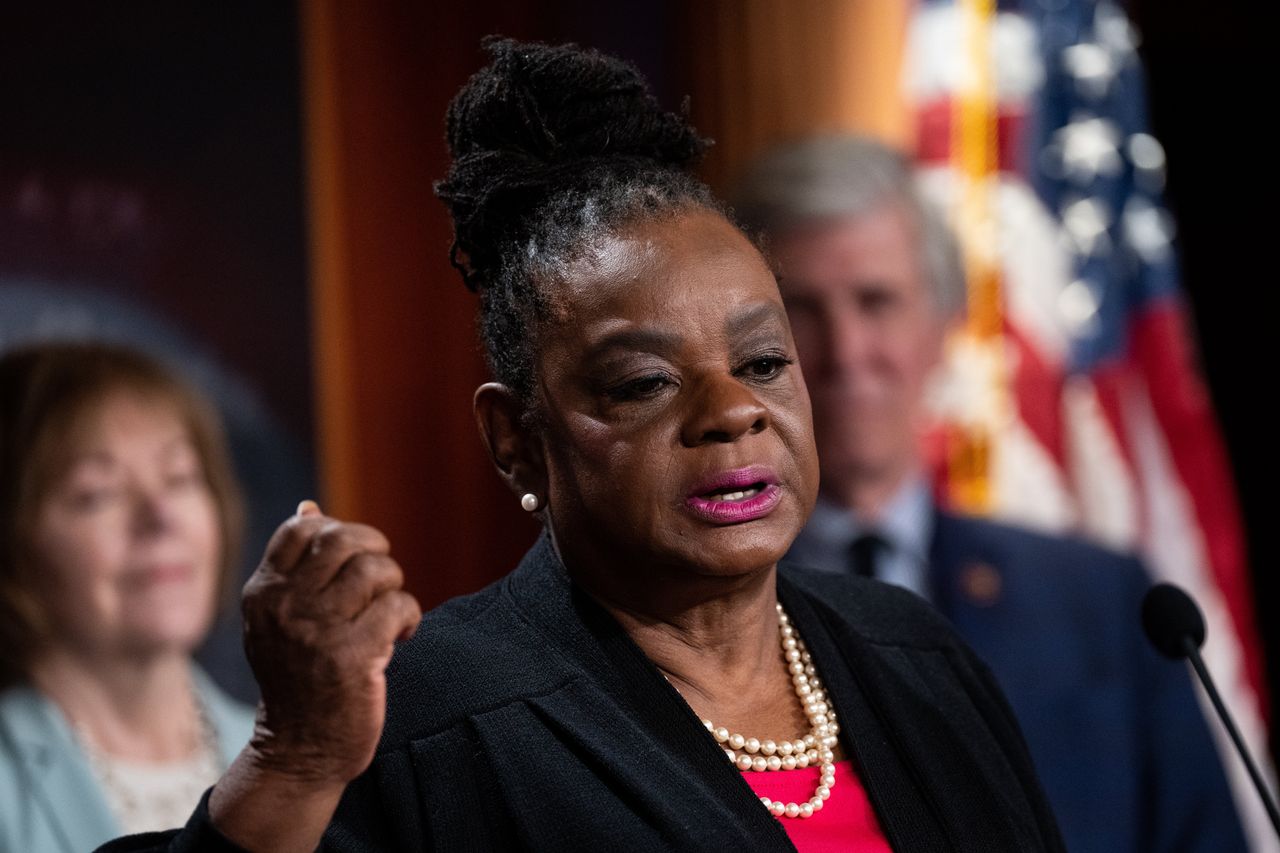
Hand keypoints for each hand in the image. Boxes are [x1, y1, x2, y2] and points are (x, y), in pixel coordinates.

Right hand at [240, 500, 421, 784]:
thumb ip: (293, 566)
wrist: (298, 751)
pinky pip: (398, 606)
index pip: (302, 528)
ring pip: (376, 570)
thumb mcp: (278, 619)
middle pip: (345, 540)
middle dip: (376, 551)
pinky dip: (410, 617)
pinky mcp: (352, 657)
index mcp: (264, 593)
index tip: (354, 558)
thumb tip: (310, 506)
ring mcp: (317, 631)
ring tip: (389, 613)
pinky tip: (401, 637)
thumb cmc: (297, 677)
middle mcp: (285, 606)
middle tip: (381, 580)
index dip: (339, 530)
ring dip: (394, 587)